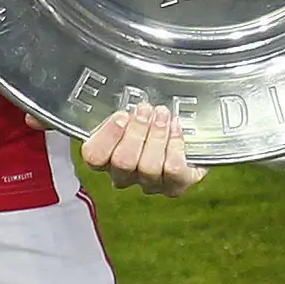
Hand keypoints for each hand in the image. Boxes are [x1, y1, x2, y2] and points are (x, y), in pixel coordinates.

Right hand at [81, 102, 203, 194]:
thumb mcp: (133, 111)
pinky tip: (177, 128)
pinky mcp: (174, 185)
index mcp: (106, 156)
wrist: (190, 137)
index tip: (121, 115)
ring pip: (148, 166)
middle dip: (137, 131)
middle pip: (122, 162)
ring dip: (157, 135)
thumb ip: (124, 110)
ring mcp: (149, 183)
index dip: (107, 136)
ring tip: (163, 115)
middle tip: (146, 111)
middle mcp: (125, 175)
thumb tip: (128, 98)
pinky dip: (176, 145)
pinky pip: (173, 169)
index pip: (94, 155)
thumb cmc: (154, 122)